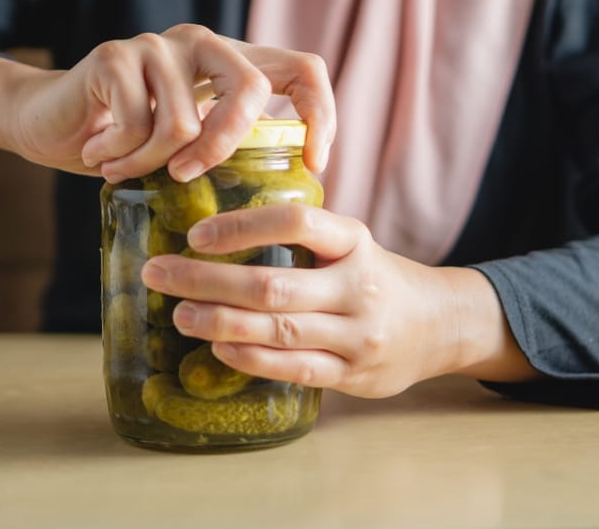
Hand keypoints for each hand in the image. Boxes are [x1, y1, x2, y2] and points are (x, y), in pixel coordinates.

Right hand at [0, 24, 335, 181]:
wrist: (46, 122)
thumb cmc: (124, 142)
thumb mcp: (187, 146)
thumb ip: (227, 145)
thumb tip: (286, 192)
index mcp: (229, 62)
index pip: (302, 67)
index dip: (320, 113)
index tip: (313, 165)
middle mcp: (201, 44)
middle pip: (250, 88)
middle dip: (224, 146)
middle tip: (185, 176)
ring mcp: (158, 46)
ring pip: (185, 122)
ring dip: (149, 162)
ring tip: (121, 167)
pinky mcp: (115, 56)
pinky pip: (137, 126)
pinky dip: (119, 156)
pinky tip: (99, 153)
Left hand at [140, 203, 537, 397]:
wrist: (441, 325)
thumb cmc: (376, 277)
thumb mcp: (351, 244)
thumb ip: (302, 238)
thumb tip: (216, 231)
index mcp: (355, 241)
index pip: (297, 223)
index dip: (241, 227)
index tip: (196, 234)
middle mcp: (359, 286)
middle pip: (272, 285)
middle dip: (205, 279)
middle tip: (158, 273)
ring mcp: (359, 335)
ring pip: (277, 330)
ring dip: (218, 322)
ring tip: (179, 313)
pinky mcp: (354, 374)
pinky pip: (293, 368)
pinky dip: (251, 358)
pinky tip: (218, 348)